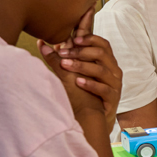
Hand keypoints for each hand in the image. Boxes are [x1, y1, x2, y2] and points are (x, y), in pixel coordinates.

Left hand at [39, 7, 122, 127]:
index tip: (73, 38)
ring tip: (65, 66)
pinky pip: (104, 89)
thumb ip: (64, 57)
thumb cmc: (86, 91)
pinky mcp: (113, 97)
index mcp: (107, 61)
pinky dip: (91, 84)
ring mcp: (114, 83)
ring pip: (101, 70)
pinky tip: (78, 82)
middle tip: (62, 54)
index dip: (90, 38)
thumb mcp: (76, 72)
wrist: (98, 118)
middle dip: (80, 52)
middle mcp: (113, 70)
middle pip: (101, 54)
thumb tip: (42, 43)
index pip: (103, 43)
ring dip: (82, 66)